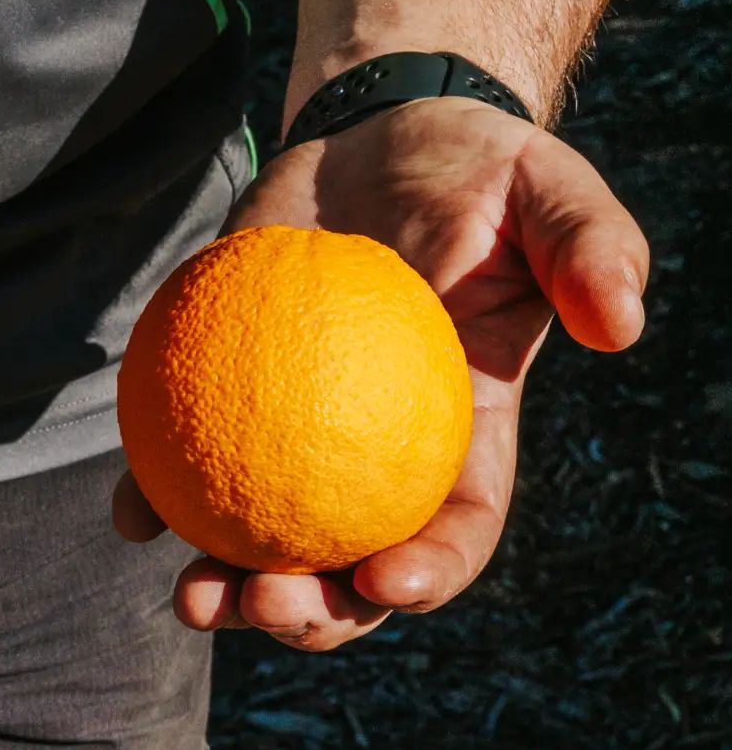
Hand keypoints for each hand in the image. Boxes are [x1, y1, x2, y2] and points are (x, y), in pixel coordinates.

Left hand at [113, 99, 647, 649]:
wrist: (376, 135)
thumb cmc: (477, 170)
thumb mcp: (552, 193)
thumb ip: (593, 250)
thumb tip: (620, 326)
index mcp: (462, 434)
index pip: (455, 529)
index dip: (427, 574)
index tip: (386, 582)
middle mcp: (376, 452)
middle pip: (350, 566)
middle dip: (314, 614)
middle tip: (266, 605)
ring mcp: (294, 430)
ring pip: (261, 536)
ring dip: (226, 583)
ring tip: (193, 599)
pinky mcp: (224, 392)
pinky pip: (186, 458)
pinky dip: (155, 495)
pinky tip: (129, 515)